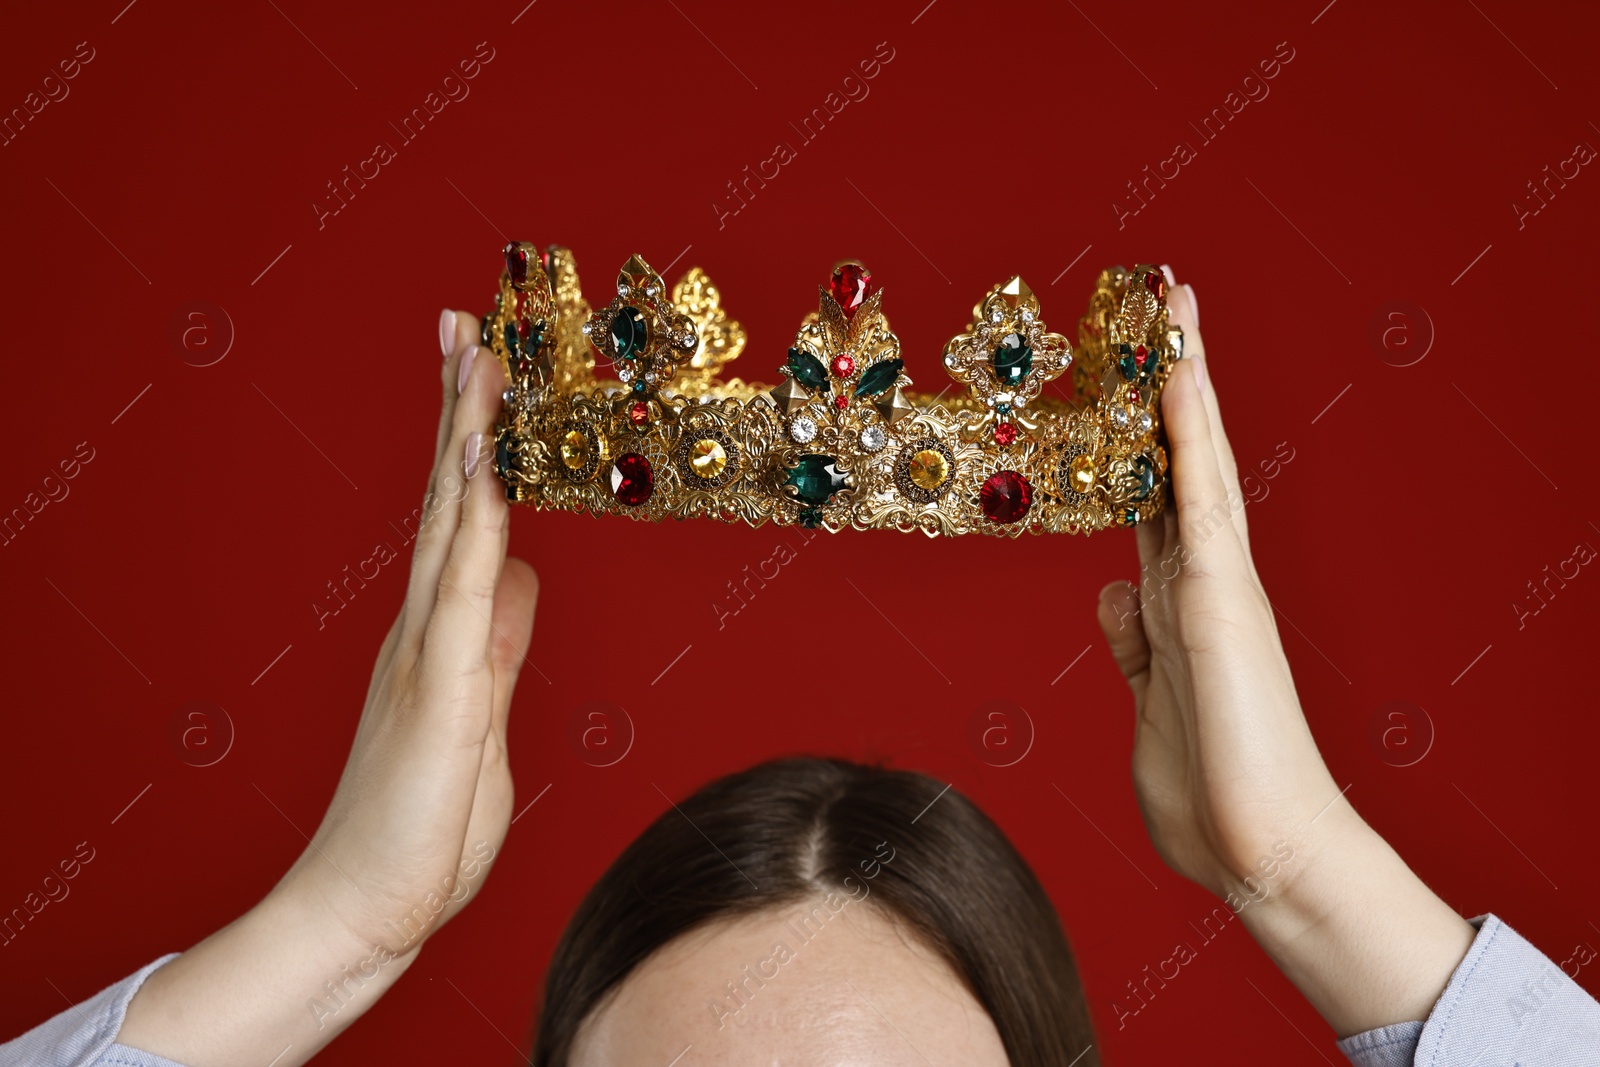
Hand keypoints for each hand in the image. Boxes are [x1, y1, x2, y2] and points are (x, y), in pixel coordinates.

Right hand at [117, 311, 539, 1066]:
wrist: (365, 905)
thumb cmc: (422, 822)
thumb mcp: (482, 716)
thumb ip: (498, 642)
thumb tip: (520, 577)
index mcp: (440, 631)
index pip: (460, 517)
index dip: (472, 442)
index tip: (482, 372)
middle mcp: (425, 623)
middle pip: (447, 495)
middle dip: (460, 407)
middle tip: (466, 323)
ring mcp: (427, 649)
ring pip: (450, 521)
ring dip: (466, 435)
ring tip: (476, 354)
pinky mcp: (441, 688)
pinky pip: (460, 586)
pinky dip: (470, 520)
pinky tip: (478, 464)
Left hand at [1093, 271, 1474, 1036]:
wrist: (1261, 852)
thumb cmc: (1210, 786)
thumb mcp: (1148, 699)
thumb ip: (1134, 643)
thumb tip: (1113, 590)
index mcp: (1177, 600)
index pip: (1153, 494)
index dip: (1142, 432)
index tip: (1128, 371)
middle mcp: (1201, 578)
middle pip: (1180, 459)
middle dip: (1168, 382)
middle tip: (1159, 301)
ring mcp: (1215, 585)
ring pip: (1197, 461)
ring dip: (1184, 382)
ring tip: (1174, 306)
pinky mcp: (1218, 604)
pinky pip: (1198, 501)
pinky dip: (1188, 437)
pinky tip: (1176, 379)